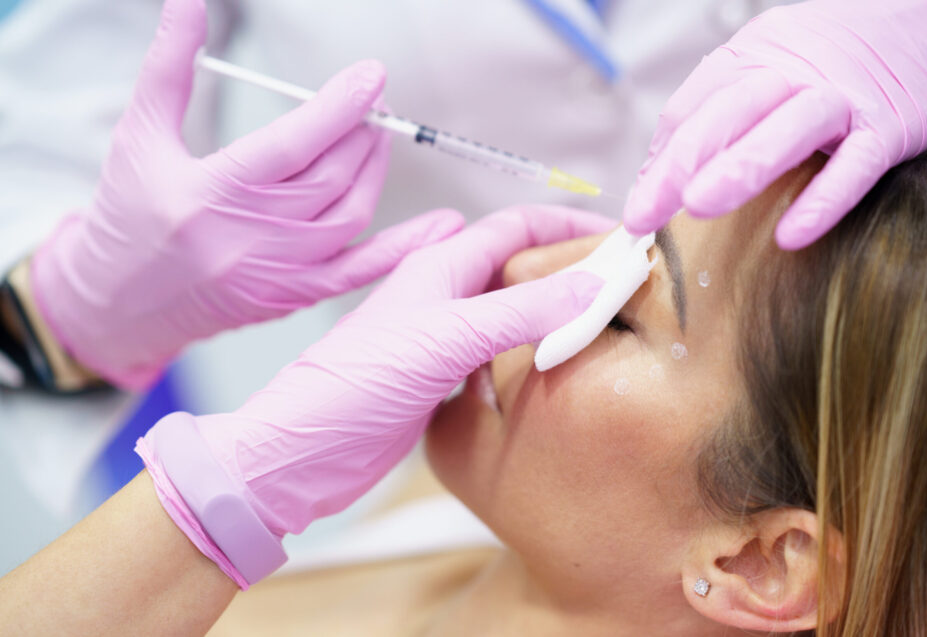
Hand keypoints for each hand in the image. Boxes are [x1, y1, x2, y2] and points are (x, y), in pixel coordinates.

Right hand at [29, 0, 460, 388]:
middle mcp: (249, 239)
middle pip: (329, 177)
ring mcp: (276, 273)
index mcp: (210, 195)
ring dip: (374, 171)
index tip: (372, 76)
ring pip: (349, 216)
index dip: (338, 108)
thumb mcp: (139, 135)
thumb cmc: (128, 216)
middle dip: (360, 132)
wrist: (118, 304)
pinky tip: (442, 226)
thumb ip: (170, 67)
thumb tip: (187, 1)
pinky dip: (403, 248)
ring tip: (376, 137)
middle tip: (371, 100)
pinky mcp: (293, 297)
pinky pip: (359, 272)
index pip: (291, 145)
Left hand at [137, 205, 613, 586]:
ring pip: (511, 312)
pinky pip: (498, 354)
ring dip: (552, 313)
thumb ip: (519, 311)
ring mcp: (441, 338)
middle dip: (568, 269)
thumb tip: (591, 283)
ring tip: (600, 328)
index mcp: (441, 267)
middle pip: (518, 267)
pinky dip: (530, 354)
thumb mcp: (445, 339)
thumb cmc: (355, 385)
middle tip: (621, 288)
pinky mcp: (439, 378)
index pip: (516, 227)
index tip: (619, 239)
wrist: (304, 452)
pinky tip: (552, 371)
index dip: (568, 226)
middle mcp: (443, 295)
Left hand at [624, 0, 926, 248]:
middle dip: (679, 164)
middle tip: (643, 215)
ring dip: (741, 167)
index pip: (693, 106)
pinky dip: (824, 197)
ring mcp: (843, 96)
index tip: (638, 206)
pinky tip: (791, 234)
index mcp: (754, 57)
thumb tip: (657, 176)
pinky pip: (856, 163)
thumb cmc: (838, 60)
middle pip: (728, 112)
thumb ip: (718, 117)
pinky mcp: (890, 123)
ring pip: (787, 126)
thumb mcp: (770, 70)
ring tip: (697, 208)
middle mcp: (793, 70)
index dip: (660, 157)